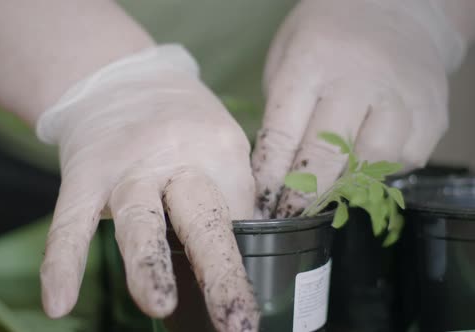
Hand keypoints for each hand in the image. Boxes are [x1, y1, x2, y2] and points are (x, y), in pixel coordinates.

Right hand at [36, 45, 258, 330]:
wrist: (120, 78)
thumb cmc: (179, 121)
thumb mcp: (218, 140)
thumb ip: (231, 189)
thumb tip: (248, 243)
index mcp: (219, 149)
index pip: (239, 212)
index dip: (240, 247)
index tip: (235, 276)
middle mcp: (176, 157)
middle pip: (201, 217)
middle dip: (220, 272)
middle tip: (237, 323)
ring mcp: (126, 169)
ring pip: (139, 220)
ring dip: (149, 266)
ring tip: (160, 306)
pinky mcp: (83, 176)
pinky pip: (70, 223)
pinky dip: (61, 262)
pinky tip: (58, 303)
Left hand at [252, 0, 466, 217]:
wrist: (398, 10)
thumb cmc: (328, 38)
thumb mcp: (287, 58)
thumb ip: (281, 111)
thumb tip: (272, 171)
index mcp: (311, 63)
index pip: (283, 133)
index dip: (270, 176)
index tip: (262, 201)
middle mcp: (360, 79)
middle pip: (328, 154)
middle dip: (303, 193)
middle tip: (289, 213)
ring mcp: (401, 95)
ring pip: (372, 161)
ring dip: (345, 185)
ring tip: (328, 190)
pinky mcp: (431, 111)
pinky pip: (405, 159)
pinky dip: (381, 170)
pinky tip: (365, 163)